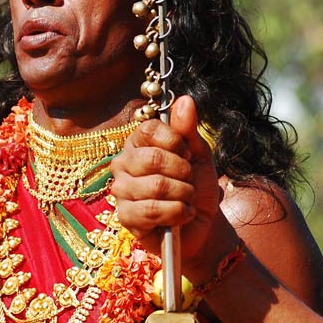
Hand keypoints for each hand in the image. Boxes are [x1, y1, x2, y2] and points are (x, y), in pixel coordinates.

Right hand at [111, 96, 236, 278]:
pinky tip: (181, 215)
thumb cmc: (196, 186)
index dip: (176, 142)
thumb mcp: (199, 154)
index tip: (188, 154)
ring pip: (156, 185)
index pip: (149, 130)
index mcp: (138, 144)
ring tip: (187, 199)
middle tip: (189, 181)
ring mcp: (121, 190)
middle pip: (152, 158)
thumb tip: (184, 99)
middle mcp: (123, 164)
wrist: (201, 224)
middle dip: (182, 172)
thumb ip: (188, 129)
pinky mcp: (125, 217)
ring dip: (183, 195)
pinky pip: (153, 210)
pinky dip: (177, 212)